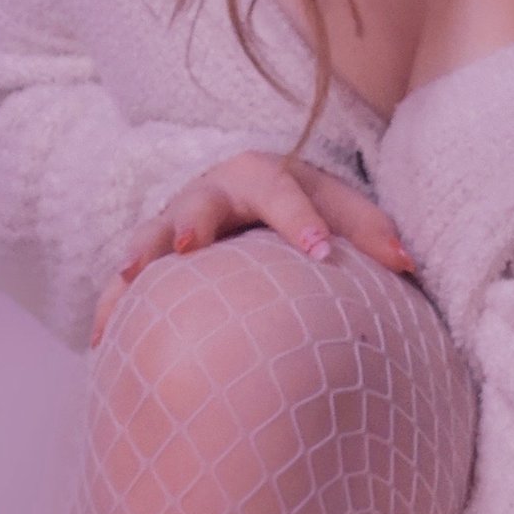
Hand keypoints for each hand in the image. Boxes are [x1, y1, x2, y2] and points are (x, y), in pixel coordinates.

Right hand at [89, 150, 415, 346]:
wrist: (251, 197)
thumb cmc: (304, 211)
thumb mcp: (338, 209)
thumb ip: (372, 232)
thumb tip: (411, 264)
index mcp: (265, 175)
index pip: (285, 192)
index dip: (302, 221)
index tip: (321, 255)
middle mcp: (215, 191)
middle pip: (203, 200)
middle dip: (195, 222)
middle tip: (190, 249)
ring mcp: (178, 219)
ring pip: (155, 231)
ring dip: (143, 252)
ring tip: (131, 276)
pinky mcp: (154, 252)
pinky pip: (127, 278)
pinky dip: (113, 303)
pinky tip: (101, 338)